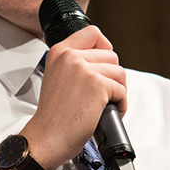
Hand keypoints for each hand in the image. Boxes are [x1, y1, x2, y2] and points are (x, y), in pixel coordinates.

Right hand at [22, 25, 128, 167]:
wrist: (47, 137)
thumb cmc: (53, 116)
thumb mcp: (57, 77)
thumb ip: (74, 64)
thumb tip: (102, 61)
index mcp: (59, 52)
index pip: (92, 33)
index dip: (104, 47)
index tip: (103, 63)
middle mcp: (70, 57)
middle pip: (111, 55)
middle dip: (112, 76)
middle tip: (102, 93)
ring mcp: (84, 70)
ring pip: (120, 73)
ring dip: (118, 91)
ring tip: (105, 104)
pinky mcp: (97, 85)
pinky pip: (122, 90)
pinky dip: (121, 104)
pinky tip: (106, 112)